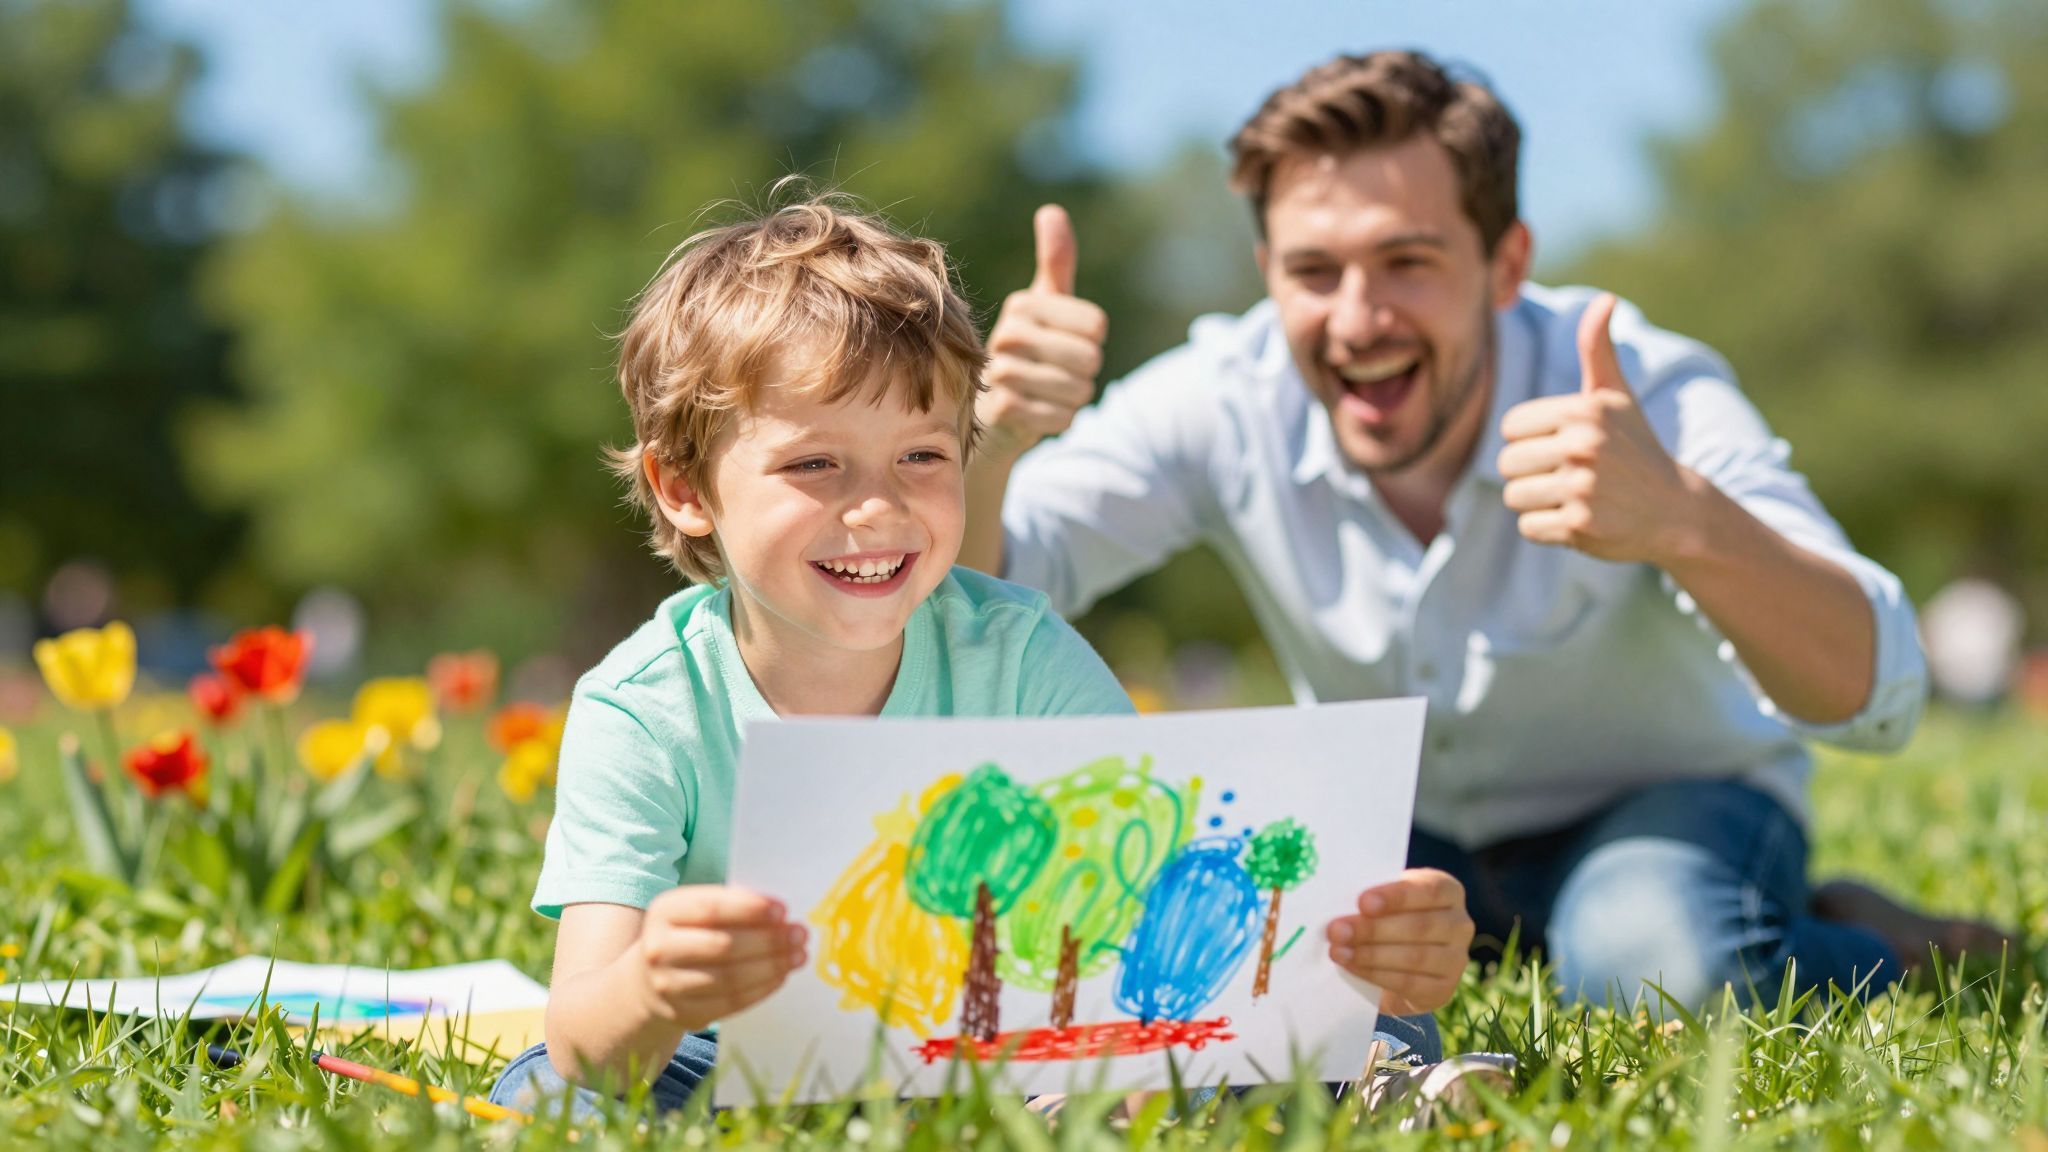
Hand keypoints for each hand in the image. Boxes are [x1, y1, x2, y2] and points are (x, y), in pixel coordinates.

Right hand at [634, 885, 806, 1029]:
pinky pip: (731, 1002)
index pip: (711, 908)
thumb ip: (731, 905)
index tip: (782, 910)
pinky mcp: (684, 1014)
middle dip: (768, 939)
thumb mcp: (695, 911)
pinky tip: (781, 975)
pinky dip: (762, 988)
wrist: (647, 981)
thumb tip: (781, 913)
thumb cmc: (688, 935)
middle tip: (800, 933)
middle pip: (723, 945)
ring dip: (772, 966)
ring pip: (730, 978)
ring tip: (798, 954)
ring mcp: (669, 986)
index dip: (749, 909)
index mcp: (664, 912)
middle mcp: (659, 949)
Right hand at [978, 204, 1108, 462]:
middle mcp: (1008, 334)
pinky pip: (1063, 418)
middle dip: (1084, 374)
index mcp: (1022, 305)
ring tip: (1045, 394)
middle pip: (1091, 359)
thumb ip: (1055, 263)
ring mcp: (1001, 373)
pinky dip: (1058, 421)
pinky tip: (1035, 415)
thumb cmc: (1027, 353)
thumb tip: (1051, 210)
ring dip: (1072, 400)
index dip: (1091, 342)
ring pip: (1080, 391)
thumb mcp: (1043, 306)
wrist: (988, 414)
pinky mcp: (1003, 411)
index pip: (1097, 327)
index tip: (1063, 344)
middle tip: (1054, 374)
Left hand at [1326, 868, 1473, 1015]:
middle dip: (1373, 929)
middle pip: (1420, 926)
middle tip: (1337, 930)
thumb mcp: (1387, 900)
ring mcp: (1456, 959)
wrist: (1400, 964)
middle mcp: (1460, 924)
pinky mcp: (1444, 989)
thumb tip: (1340, 901)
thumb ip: (1373, 898)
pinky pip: (1409, 983)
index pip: (1429, 890)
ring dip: (1370, 955)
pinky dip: (1376, 975)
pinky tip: (1351, 966)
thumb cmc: (1389, 917)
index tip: (1362, 902)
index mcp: (1448, 891)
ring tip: (1337, 951)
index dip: (1396, 896)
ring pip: (1415, 957)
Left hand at [1496, 293, 1701, 563]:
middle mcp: (1583, 446)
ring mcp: (1582, 488)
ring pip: (1513, 496)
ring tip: (1575, 497)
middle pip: (1507, 463)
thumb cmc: (1635, 448)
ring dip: (1537, 502)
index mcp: (1584, 411)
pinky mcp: (1580, 526)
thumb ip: (1597, 349)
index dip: (1530, 440)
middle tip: (1571, 476)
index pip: (1511, 427)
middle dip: (1531, 473)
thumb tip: (1605, 298)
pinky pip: (1528, 528)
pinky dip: (1547, 529)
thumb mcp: (1616, 397)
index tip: (1564, 445)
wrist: (1675, 511)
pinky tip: (1580, 520)